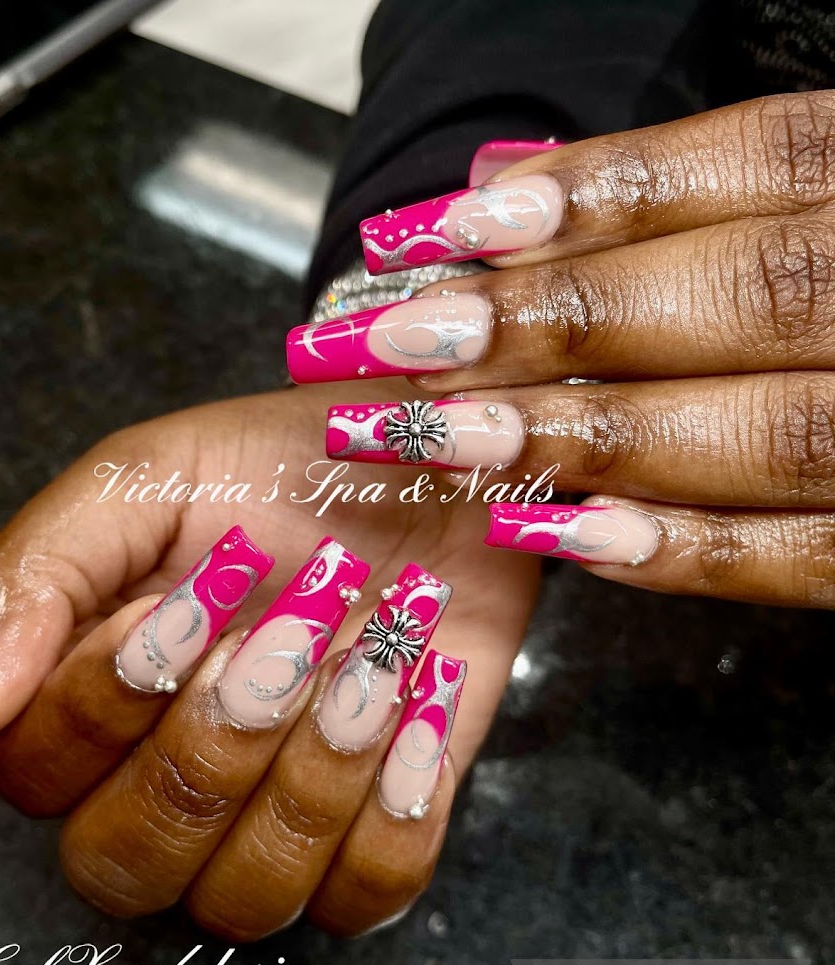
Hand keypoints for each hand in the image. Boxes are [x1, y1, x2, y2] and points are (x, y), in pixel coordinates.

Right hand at [0, 383, 538, 938]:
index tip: (194, 595)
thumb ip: (36, 577)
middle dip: (215, 743)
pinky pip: (361, 896)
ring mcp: (270, 819)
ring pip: (243, 898)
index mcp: (89, 696)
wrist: (432, 470)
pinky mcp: (372, 830)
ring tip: (369, 659)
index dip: (108, 703)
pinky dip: (395, 806)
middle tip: (293, 628)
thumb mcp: (145, 478)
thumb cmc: (281, 466)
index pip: (36, 775)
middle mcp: (164, 779)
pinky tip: (415, 701)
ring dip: (312, 770)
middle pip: (127, 861)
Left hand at [292, 91, 834, 607]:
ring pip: (770, 435)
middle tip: (409, 339)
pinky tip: (560, 534)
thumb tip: (498, 179)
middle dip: (559, 321)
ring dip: (588, 439)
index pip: (755, 167)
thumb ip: (673, 200)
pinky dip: (684, 552)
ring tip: (446, 438)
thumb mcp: (801, 208)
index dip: (599, 195)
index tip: (454, 229)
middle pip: (745, 297)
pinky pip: (814, 559)